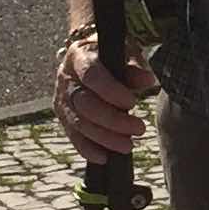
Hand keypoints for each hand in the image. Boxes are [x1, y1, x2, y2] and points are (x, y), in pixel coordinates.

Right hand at [53, 34, 154, 158]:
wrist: (88, 56)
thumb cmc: (110, 54)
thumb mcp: (123, 53)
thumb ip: (133, 67)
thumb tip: (147, 81)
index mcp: (79, 56)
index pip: (92, 76)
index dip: (111, 91)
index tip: (133, 102)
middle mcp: (65, 78)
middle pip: (85, 104)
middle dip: (113, 120)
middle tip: (139, 128)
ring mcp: (61, 99)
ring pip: (79, 123)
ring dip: (104, 138)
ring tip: (128, 145)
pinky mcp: (62, 116)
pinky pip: (72, 135)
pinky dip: (87, 148)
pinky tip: (104, 157)